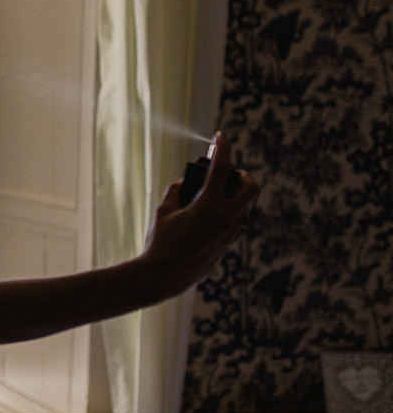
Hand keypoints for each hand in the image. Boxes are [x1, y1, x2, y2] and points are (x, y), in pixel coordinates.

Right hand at [143, 132, 259, 295]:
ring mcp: (230, 233)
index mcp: (209, 206)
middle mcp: (226, 218)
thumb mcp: (163, 211)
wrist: (164, 276)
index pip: (222, 168)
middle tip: (227, 172)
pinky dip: (227, 212)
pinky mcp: (227, 245)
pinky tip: (208, 216)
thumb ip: (177, 191)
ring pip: (246, 206)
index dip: (222, 147)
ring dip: (234, 195)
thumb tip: (187, 183)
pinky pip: (236, 222)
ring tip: (213, 196)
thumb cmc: (160, 243)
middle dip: (242, 174)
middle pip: (251, 186)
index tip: (221, 136)